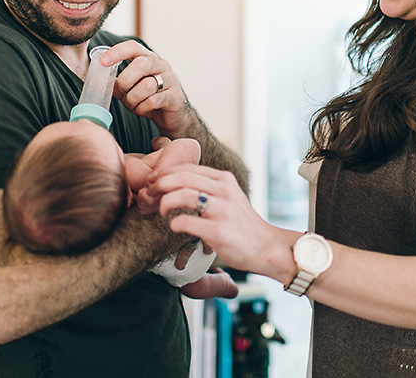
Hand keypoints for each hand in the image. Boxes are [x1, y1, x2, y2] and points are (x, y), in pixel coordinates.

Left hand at [100, 41, 192, 137]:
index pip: (133, 47)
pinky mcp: (175, 97)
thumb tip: (97, 79)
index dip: (117, 52)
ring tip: (133, 104)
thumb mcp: (130, 90)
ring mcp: (171, 80)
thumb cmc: (149, 100)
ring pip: (146, 85)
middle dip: (125, 81)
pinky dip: (142, 108)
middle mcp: (162, 65)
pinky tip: (142, 110)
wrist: (173, 117)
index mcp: (149, 59)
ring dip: (133, 99)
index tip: (102, 62)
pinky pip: (153, 101)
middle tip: (122, 93)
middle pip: (141, 64)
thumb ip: (116, 83)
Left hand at [148, 164, 284, 275]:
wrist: (266, 248)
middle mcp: (224, 190)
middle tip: (149, 194)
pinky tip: (173, 226)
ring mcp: (222, 210)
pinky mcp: (218, 231)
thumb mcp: (229, 197)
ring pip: (183, 194)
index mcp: (224, 179)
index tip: (153, 183)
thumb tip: (174, 185)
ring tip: (160, 209)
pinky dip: (174, 223)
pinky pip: (186, 222)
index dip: (165, 173)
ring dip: (165, 201)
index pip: (187, 168)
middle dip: (159, 184)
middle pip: (182, 176)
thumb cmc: (242, 225)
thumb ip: (208, 188)